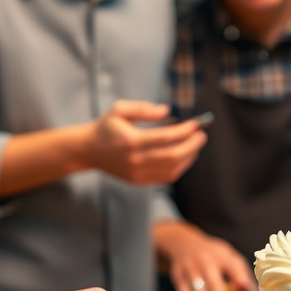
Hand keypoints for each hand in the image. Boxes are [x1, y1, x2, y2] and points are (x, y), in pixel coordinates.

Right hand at [85, 101, 206, 184]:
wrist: (88, 150)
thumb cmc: (107, 127)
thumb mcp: (120, 109)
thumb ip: (143, 108)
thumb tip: (166, 111)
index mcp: (131, 141)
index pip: (165, 138)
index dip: (184, 131)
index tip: (195, 124)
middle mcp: (135, 160)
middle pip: (172, 156)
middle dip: (192, 146)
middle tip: (201, 135)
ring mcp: (137, 173)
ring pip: (172, 170)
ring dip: (188, 157)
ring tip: (195, 144)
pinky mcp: (138, 181)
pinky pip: (165, 177)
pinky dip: (179, 167)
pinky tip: (184, 156)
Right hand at [154, 220, 259, 290]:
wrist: (182, 243)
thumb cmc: (213, 255)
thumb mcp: (227, 256)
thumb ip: (241, 273)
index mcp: (222, 256)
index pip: (232, 265)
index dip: (238, 275)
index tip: (244, 288)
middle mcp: (206, 261)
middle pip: (212, 280)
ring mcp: (191, 269)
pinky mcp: (178, 278)